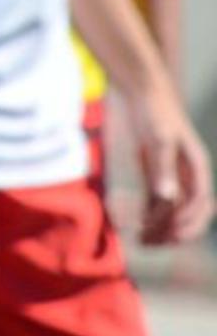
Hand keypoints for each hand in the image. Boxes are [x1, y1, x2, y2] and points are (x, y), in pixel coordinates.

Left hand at [127, 86, 212, 245]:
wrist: (141, 91)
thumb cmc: (153, 112)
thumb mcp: (158, 138)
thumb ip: (162, 167)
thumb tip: (167, 197)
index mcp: (197, 168)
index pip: (200, 203)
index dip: (188, 221)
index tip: (169, 234)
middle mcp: (188, 175)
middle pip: (190, 212)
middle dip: (174, 230)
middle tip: (151, 243)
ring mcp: (172, 174)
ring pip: (172, 209)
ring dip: (160, 227)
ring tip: (140, 241)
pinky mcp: (155, 172)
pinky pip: (157, 200)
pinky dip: (149, 214)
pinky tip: (135, 225)